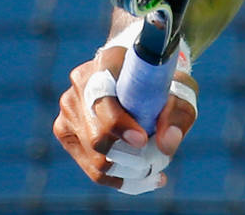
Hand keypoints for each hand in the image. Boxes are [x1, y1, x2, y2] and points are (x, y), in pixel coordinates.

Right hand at [52, 40, 198, 193]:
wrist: (133, 75)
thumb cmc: (159, 82)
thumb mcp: (178, 89)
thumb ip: (176, 113)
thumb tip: (167, 144)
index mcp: (106, 63)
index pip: (103, 99)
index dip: (119, 124)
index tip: (142, 140)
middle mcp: (79, 85)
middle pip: (97, 137)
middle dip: (131, 158)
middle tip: (158, 163)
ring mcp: (68, 110)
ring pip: (95, 159)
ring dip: (128, 173)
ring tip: (155, 173)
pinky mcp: (66, 132)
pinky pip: (92, 168)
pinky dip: (119, 179)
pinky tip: (144, 180)